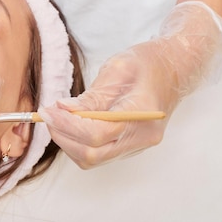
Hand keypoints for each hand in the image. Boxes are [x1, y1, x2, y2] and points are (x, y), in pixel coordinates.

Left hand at [40, 1, 221, 168]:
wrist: (175, 68)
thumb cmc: (148, 62)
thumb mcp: (118, 69)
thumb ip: (92, 95)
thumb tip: (63, 110)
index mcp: (142, 115)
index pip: (96, 133)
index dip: (66, 125)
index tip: (47, 111)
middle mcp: (143, 137)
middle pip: (92, 154)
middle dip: (63, 136)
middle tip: (46, 115)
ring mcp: (138, 145)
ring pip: (93, 159)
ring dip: (68, 142)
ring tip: (57, 118)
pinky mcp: (131, 146)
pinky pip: (99, 154)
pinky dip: (78, 143)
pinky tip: (70, 124)